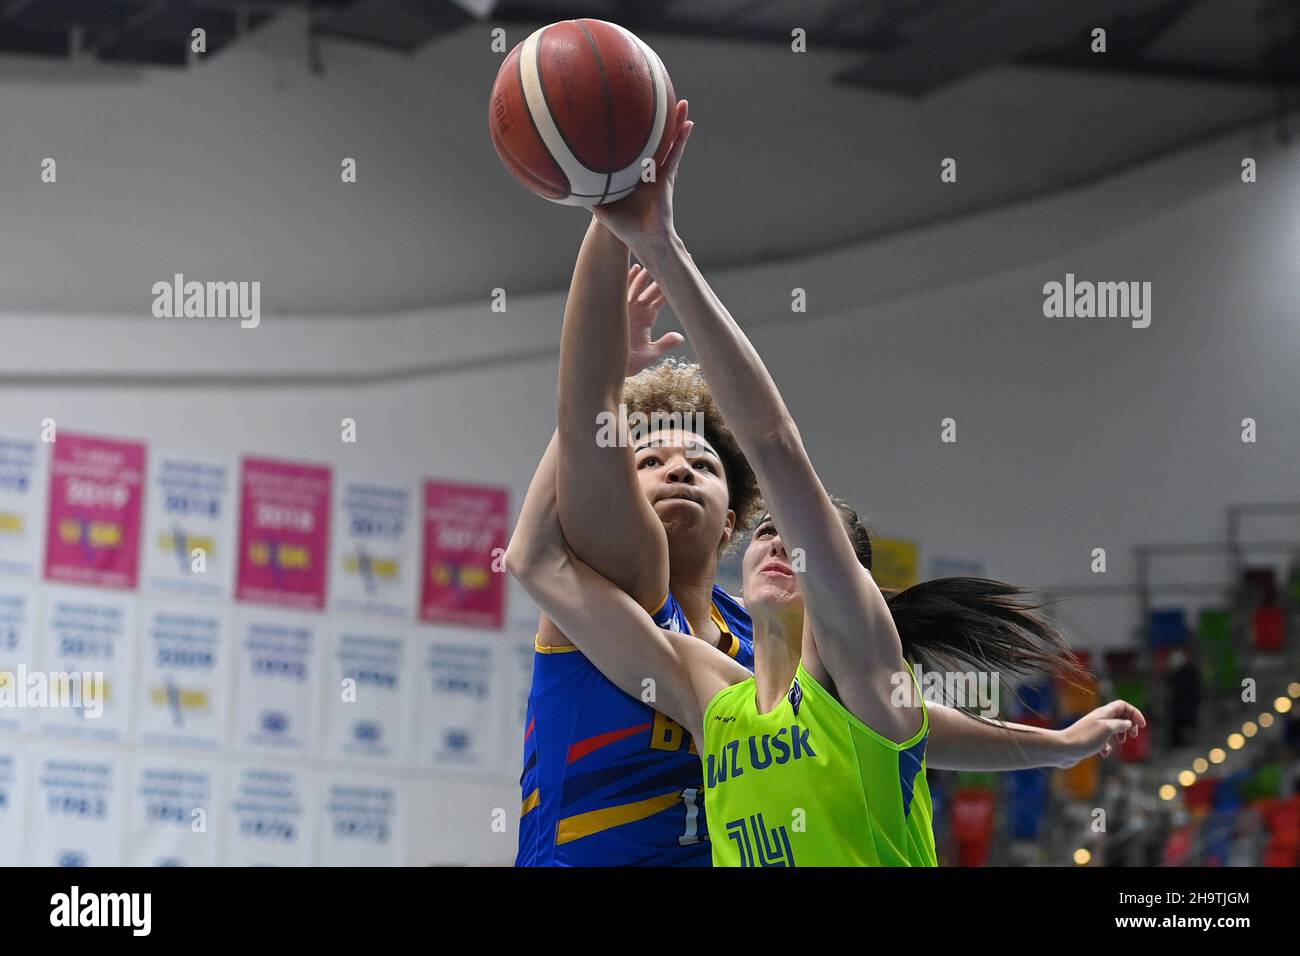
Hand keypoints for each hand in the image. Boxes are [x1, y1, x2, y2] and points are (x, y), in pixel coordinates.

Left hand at [592, 100, 692, 257]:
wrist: (642, 238)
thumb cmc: (622, 225)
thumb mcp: (599, 206)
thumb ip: (585, 191)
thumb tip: (562, 178)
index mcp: (631, 172)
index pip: (632, 146)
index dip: (632, 129)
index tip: (628, 109)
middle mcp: (646, 168)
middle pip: (652, 137)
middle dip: (656, 118)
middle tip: (657, 94)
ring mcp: (658, 171)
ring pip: (668, 141)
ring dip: (675, 122)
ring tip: (682, 102)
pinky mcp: (667, 178)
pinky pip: (675, 154)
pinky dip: (682, 140)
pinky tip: (688, 124)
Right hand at [625, 263, 681, 375]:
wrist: (607, 368)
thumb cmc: (629, 363)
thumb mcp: (650, 353)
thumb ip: (664, 343)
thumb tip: (681, 337)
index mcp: (648, 317)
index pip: (664, 296)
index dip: (675, 284)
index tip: (685, 272)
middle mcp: (638, 309)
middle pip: (653, 286)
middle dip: (663, 272)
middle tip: (674, 257)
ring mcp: (626, 306)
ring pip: (638, 285)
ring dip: (647, 273)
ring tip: (655, 257)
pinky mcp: (615, 308)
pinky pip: (622, 290)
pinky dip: (628, 279)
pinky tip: (635, 267)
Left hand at [1055, 700, 1146, 766]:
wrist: (1064, 749)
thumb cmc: (1086, 738)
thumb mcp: (1108, 729)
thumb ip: (1120, 724)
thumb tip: (1128, 723)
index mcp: (1104, 713)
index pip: (1123, 705)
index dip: (1135, 713)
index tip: (1142, 726)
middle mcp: (1099, 719)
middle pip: (1119, 716)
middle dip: (1130, 725)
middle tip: (1133, 736)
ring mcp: (1094, 730)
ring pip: (1112, 729)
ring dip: (1120, 735)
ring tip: (1120, 742)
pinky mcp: (1089, 741)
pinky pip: (1103, 742)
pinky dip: (1107, 748)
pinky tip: (1104, 753)